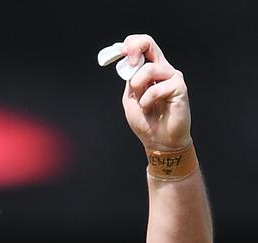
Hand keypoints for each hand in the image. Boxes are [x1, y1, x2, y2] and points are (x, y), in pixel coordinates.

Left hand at [119, 35, 191, 150]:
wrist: (159, 142)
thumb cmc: (147, 122)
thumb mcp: (130, 99)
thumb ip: (130, 80)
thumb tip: (128, 63)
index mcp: (150, 70)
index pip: (143, 46)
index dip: (130, 45)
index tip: (120, 52)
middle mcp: (162, 69)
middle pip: (149, 43)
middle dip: (135, 49)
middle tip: (129, 64)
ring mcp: (172, 77)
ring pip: (150, 68)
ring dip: (139, 86)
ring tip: (141, 103)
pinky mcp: (179, 87)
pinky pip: (157, 87)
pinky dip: (148, 100)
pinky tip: (150, 109)